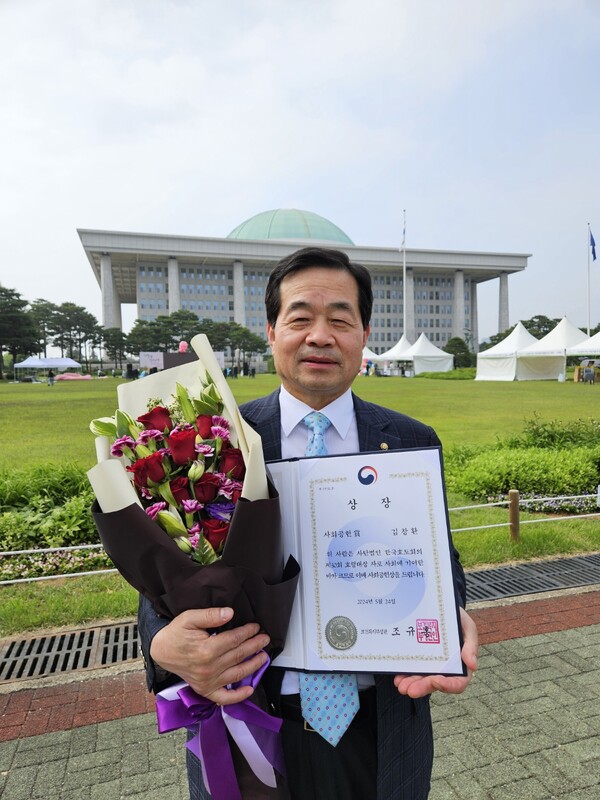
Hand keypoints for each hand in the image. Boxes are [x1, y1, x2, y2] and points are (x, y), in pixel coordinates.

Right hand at [149, 606, 269, 705]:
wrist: (161, 650)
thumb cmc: (176, 633)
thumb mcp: (189, 618)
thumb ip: (210, 615)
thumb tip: (230, 613)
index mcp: (206, 650)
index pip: (234, 640)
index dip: (248, 632)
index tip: (256, 627)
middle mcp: (209, 668)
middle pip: (239, 655)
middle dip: (255, 646)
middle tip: (265, 639)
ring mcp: (207, 681)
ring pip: (237, 674)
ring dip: (254, 666)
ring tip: (264, 657)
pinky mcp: (204, 690)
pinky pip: (224, 697)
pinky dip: (238, 696)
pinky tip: (250, 690)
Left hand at [393, 608, 478, 697]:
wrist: (438, 604)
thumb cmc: (455, 616)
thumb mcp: (467, 625)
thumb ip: (471, 644)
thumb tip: (473, 666)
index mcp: (461, 663)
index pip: (458, 682)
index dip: (448, 685)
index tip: (436, 680)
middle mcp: (445, 667)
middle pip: (436, 683)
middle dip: (423, 688)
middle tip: (409, 690)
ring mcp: (431, 664)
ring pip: (422, 680)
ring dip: (411, 685)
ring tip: (401, 685)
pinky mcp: (418, 659)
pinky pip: (412, 670)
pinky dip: (405, 675)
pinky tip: (397, 677)